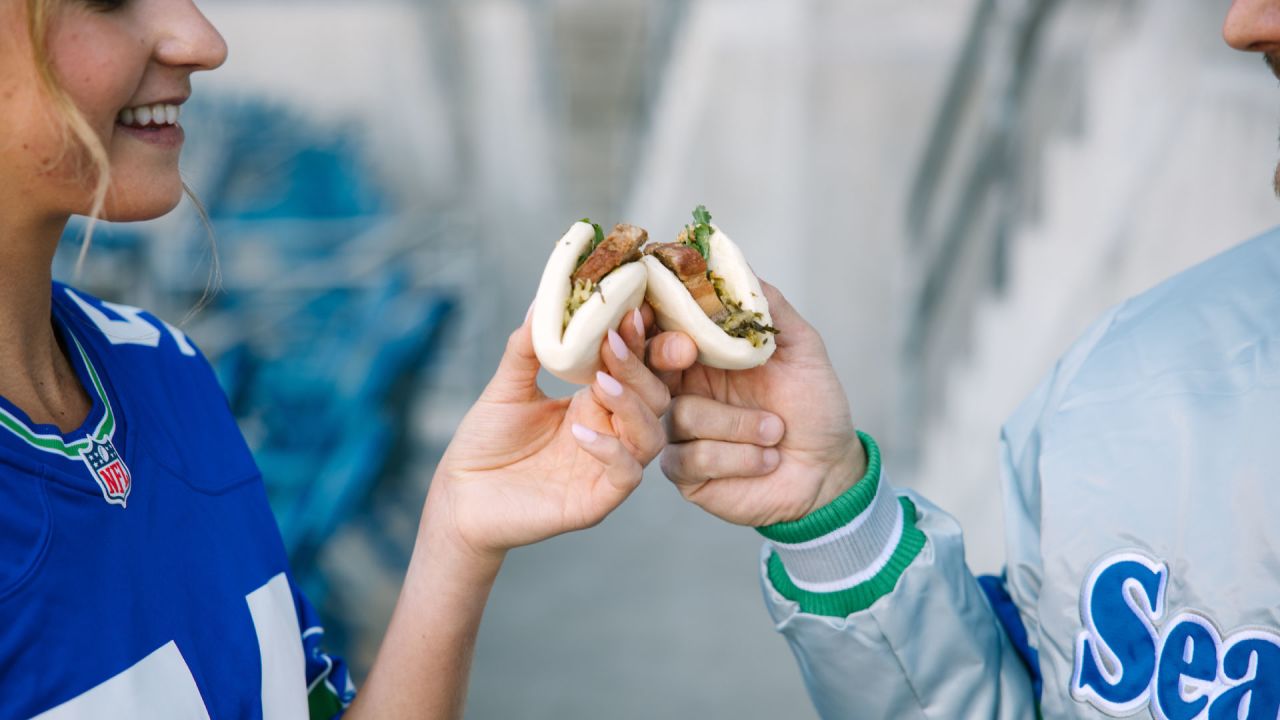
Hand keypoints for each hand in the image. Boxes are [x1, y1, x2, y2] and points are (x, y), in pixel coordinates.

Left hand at [425, 307, 669, 562]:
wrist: (460, 498)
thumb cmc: (485, 444)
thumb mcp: (506, 387)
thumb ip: (527, 348)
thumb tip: (541, 301)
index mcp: (595, 403)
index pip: (635, 369)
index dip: (640, 341)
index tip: (630, 310)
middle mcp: (610, 433)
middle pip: (655, 397)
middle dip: (639, 367)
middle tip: (614, 340)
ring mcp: (607, 467)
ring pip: (651, 435)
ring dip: (632, 405)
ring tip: (601, 383)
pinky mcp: (597, 500)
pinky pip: (626, 475)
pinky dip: (611, 451)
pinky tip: (579, 433)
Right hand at [647, 282, 864, 526]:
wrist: (828, 470)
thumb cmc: (814, 407)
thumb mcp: (801, 347)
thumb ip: (766, 307)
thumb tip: (732, 261)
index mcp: (702, 355)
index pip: (659, 331)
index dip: (647, 319)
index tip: (647, 310)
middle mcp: (683, 390)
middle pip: (642, 370)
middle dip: (659, 358)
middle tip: (686, 353)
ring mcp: (679, 432)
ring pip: (680, 414)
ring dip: (737, 424)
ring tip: (775, 431)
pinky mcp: (685, 472)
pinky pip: (690, 456)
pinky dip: (737, 457)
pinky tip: (766, 460)